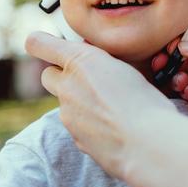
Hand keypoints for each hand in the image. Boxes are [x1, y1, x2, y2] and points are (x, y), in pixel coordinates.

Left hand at [25, 31, 174, 178]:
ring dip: (80, 101)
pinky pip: (78, 125)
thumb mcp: (126, 65)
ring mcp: (68, 115)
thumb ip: (99, 60)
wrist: (148, 143)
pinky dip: (90, 124)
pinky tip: (114, 126)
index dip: (41, 43)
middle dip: (63, 76)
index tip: (47, 45)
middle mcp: (68, 86)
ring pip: (66, 103)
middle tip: (89, 79)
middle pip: (48, 75)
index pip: (38, 44)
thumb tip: (90, 60)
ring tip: (112, 107)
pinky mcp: (75, 138)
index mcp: (81, 61)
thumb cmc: (145, 100)